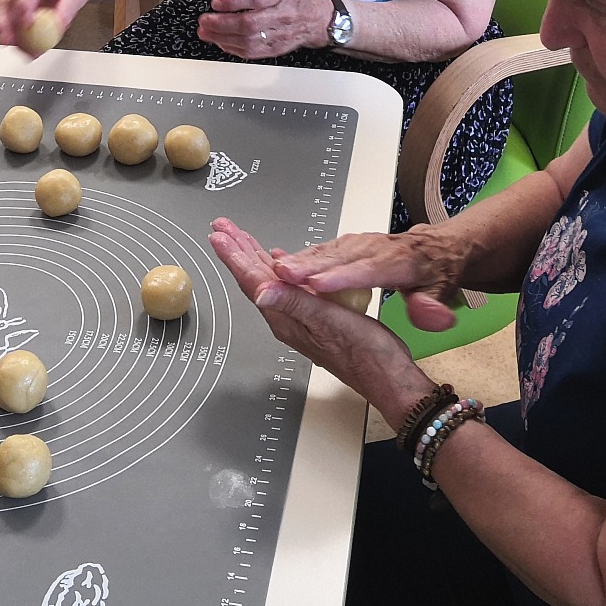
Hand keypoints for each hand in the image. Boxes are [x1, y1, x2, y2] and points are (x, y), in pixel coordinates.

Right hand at [0, 0, 90, 52]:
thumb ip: (67, 8)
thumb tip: (58, 25)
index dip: (23, 5)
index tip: (28, 24)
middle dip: (3, 23)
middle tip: (9, 41)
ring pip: (1, 12)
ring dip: (7, 33)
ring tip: (21, 49)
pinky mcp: (16, 5)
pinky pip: (10, 21)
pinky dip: (15, 36)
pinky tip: (24, 48)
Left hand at [197, 0, 329, 58]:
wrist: (316, 19)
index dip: (234, 1)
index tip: (216, 2)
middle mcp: (282, 15)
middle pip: (249, 23)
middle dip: (222, 23)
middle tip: (204, 20)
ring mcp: (279, 35)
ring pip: (248, 40)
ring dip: (222, 38)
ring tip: (205, 31)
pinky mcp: (275, 49)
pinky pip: (251, 52)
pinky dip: (232, 48)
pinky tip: (219, 41)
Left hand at [209, 218, 427, 411]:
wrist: (387, 377)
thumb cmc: (365, 354)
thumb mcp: (330, 321)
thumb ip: (294, 304)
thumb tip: (260, 292)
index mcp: (287, 317)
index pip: (253, 280)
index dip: (234, 255)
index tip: (219, 235)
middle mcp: (288, 318)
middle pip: (255, 279)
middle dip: (238, 251)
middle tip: (221, 228)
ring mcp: (300, 318)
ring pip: (269, 281)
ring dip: (253, 257)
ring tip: (240, 238)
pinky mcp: (314, 317)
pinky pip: (288, 287)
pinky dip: (280, 269)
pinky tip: (280, 260)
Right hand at [274, 228, 467, 333]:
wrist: (436, 248)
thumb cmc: (436, 272)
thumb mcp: (443, 291)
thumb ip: (433, 306)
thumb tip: (430, 316)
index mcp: (400, 260)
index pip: (369, 270)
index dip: (343, 277)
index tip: (318, 284)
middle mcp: (375, 248)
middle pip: (338, 258)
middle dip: (309, 266)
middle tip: (281, 273)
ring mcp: (359, 244)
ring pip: (325, 252)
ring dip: (297, 260)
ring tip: (273, 269)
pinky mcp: (348, 245)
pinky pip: (321, 251)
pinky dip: (299, 257)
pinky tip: (279, 263)